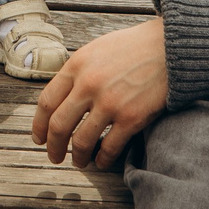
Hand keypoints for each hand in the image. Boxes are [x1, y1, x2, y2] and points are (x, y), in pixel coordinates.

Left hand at [32, 18, 169, 169]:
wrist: (169, 47)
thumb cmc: (133, 47)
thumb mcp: (96, 49)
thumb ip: (77, 72)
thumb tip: (61, 100)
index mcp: (77, 65)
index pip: (47, 102)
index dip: (39, 125)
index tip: (39, 138)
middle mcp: (89, 84)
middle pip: (59, 125)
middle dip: (53, 147)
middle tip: (54, 156)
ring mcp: (110, 102)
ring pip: (82, 141)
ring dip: (78, 157)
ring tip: (79, 162)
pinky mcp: (132, 117)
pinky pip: (110, 148)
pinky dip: (102, 160)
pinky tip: (101, 162)